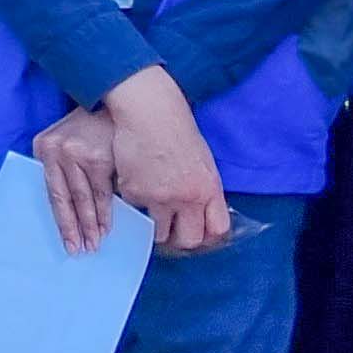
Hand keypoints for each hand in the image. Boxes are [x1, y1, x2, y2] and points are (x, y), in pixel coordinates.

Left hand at [34, 108, 121, 253]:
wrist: (118, 97)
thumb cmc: (93, 124)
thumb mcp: (67, 138)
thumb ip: (63, 165)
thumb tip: (69, 202)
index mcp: (44, 147)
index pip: (51, 192)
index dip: (60, 220)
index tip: (66, 241)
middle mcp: (56, 152)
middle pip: (65, 199)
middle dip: (74, 228)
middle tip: (80, 250)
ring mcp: (77, 156)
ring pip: (83, 199)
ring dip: (91, 224)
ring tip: (95, 243)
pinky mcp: (99, 158)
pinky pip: (102, 192)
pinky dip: (105, 212)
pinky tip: (108, 226)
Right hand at [105, 69, 232, 254]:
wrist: (149, 112)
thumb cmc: (177, 129)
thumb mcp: (202, 161)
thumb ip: (204, 189)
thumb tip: (200, 212)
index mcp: (209, 188)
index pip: (218, 229)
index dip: (207, 235)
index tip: (197, 231)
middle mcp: (187, 198)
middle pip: (189, 240)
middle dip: (180, 239)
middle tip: (172, 229)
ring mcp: (159, 198)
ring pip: (158, 232)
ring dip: (155, 224)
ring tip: (151, 204)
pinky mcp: (134, 193)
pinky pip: (135, 209)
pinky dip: (134, 200)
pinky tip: (135, 179)